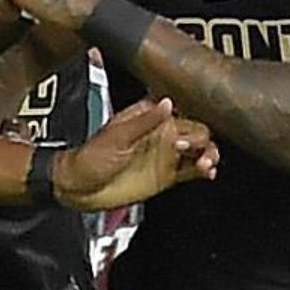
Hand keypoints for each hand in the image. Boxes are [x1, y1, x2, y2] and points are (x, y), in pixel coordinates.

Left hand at [57, 99, 217, 209]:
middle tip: (197, 153)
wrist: (79, 187)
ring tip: (206, 164)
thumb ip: (144, 122)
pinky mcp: (167, 175)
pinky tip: (207, 173)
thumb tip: (167, 103)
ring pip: (200, 151)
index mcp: (150, 119)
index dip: (190, 125)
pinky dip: (204, 170)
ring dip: (209, 155)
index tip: (184, 138)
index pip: (182, 115)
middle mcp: (162, 135)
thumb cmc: (90, 158)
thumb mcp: (117, 136)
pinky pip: (193, 170)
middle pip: (198, 133)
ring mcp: (166, 155)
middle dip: (204, 142)